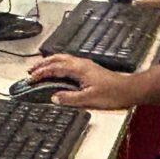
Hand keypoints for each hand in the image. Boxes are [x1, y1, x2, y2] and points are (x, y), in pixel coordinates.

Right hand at [22, 55, 137, 109]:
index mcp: (78, 69)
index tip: (31, 78)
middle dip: (42, 64)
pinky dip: (58, 65)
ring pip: (63, 59)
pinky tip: (58, 71)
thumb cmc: (112, 94)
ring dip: (50, 63)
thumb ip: (69, 98)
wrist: (129, 90)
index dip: (41, 73)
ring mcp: (85, 65)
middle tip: (31, 71)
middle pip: (57, 59)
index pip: (54, 68)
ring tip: (40, 69)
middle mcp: (81, 64)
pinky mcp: (89, 69)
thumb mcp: (88, 99)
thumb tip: (54, 97)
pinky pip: (68, 63)